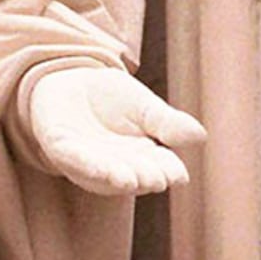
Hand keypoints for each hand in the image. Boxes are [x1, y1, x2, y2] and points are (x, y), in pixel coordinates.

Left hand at [27, 64, 205, 195]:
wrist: (70, 80)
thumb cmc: (112, 100)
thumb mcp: (144, 106)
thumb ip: (167, 122)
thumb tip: (199, 136)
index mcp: (145, 158)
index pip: (163, 168)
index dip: (169, 172)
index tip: (177, 175)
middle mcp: (118, 167)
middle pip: (136, 176)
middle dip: (143, 177)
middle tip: (155, 177)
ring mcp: (88, 161)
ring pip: (104, 175)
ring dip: (115, 177)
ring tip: (128, 179)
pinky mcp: (61, 148)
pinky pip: (73, 160)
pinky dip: (86, 165)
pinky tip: (100, 168)